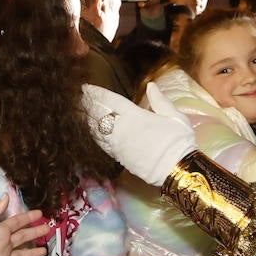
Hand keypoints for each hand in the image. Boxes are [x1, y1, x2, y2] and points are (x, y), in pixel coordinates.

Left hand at [81, 82, 196, 186]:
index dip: (96, 93)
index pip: (110, 101)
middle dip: (87, 105)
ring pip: (96, 130)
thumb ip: (160, 100)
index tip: (85, 87)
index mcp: (135, 115)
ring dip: (86, 120)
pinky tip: (90, 132)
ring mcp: (118, 145)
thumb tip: (152, 85)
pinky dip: (93, 136)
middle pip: (98, 114)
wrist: (176, 169)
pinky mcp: (119, 158)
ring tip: (78, 113)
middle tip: (76, 98)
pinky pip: (101, 145)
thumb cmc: (179, 141)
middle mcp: (122, 129)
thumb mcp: (174, 116)